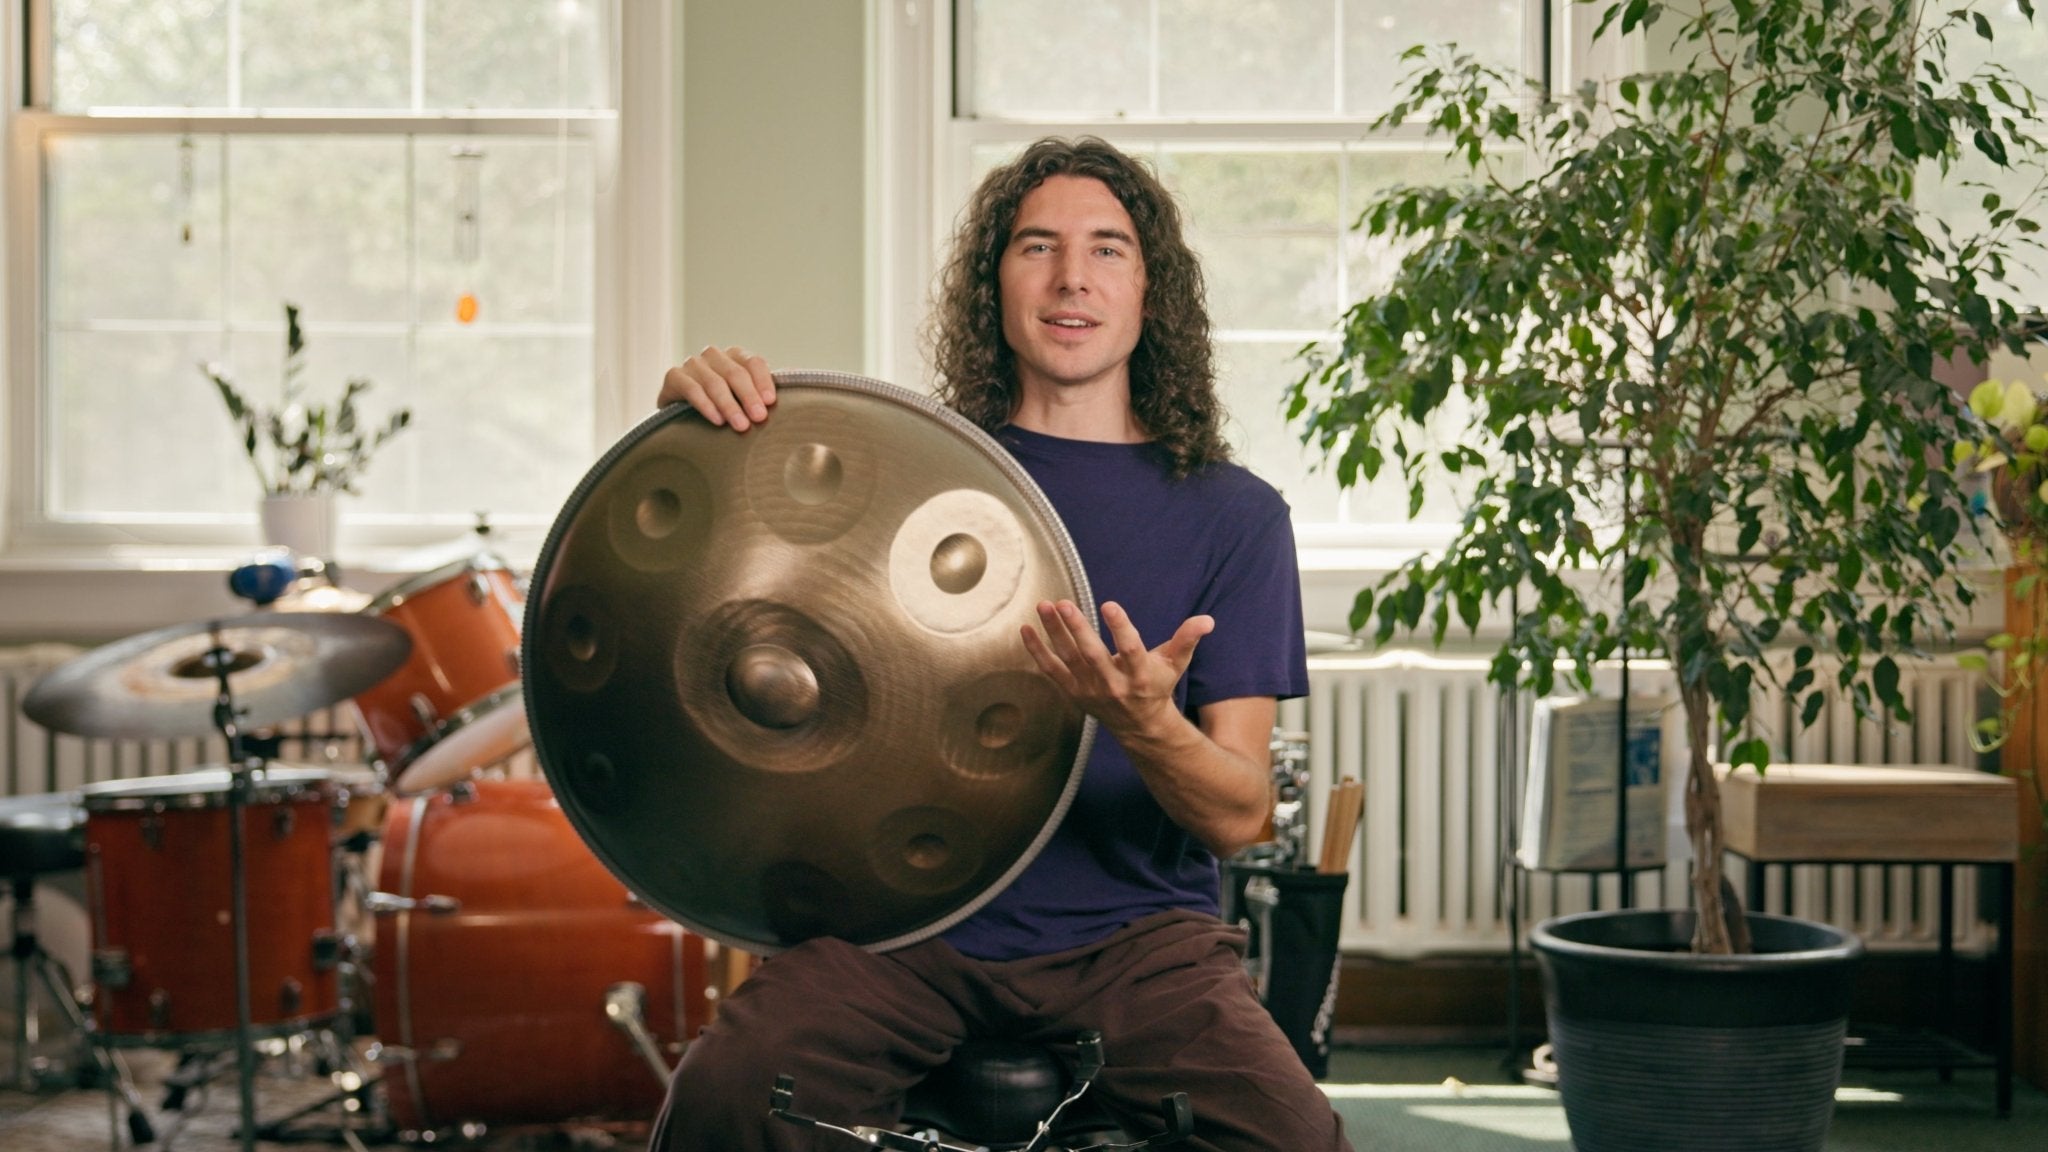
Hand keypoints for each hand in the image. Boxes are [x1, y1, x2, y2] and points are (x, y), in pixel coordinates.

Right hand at [657, 345, 776, 430]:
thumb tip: (787, 397)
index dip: (763, 381)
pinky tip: (717, 420)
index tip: (770, 402)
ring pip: (715, 382)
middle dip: (749, 396)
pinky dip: (705, 405)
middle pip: (736, 373)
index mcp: (735, 357)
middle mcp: (714, 356)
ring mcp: (693, 364)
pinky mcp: (673, 376)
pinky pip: (691, 389)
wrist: (679, 414)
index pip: (753, 362)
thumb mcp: (742, 400)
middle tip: (759, 418)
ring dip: (729, 405)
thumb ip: (761, 396)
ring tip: (740, 425)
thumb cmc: (719, 407)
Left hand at [1020, 599, 1212, 738]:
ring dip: (1054, 632)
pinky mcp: (1073, 691)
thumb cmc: (1157, 685)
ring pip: (1068, 659)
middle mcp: (1113, 684)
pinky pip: (1050, 669)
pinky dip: (1036, 651)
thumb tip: (1207, 620)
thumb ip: (1187, 639)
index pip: (1130, 649)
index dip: (1120, 627)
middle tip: (1064, 604)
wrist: (1139, 725)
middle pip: (1092, 655)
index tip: (1110, 605)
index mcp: (1139, 675)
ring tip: (1044, 605)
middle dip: (1077, 629)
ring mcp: (1090, 690)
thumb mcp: (1175, 663)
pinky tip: (1026, 628)